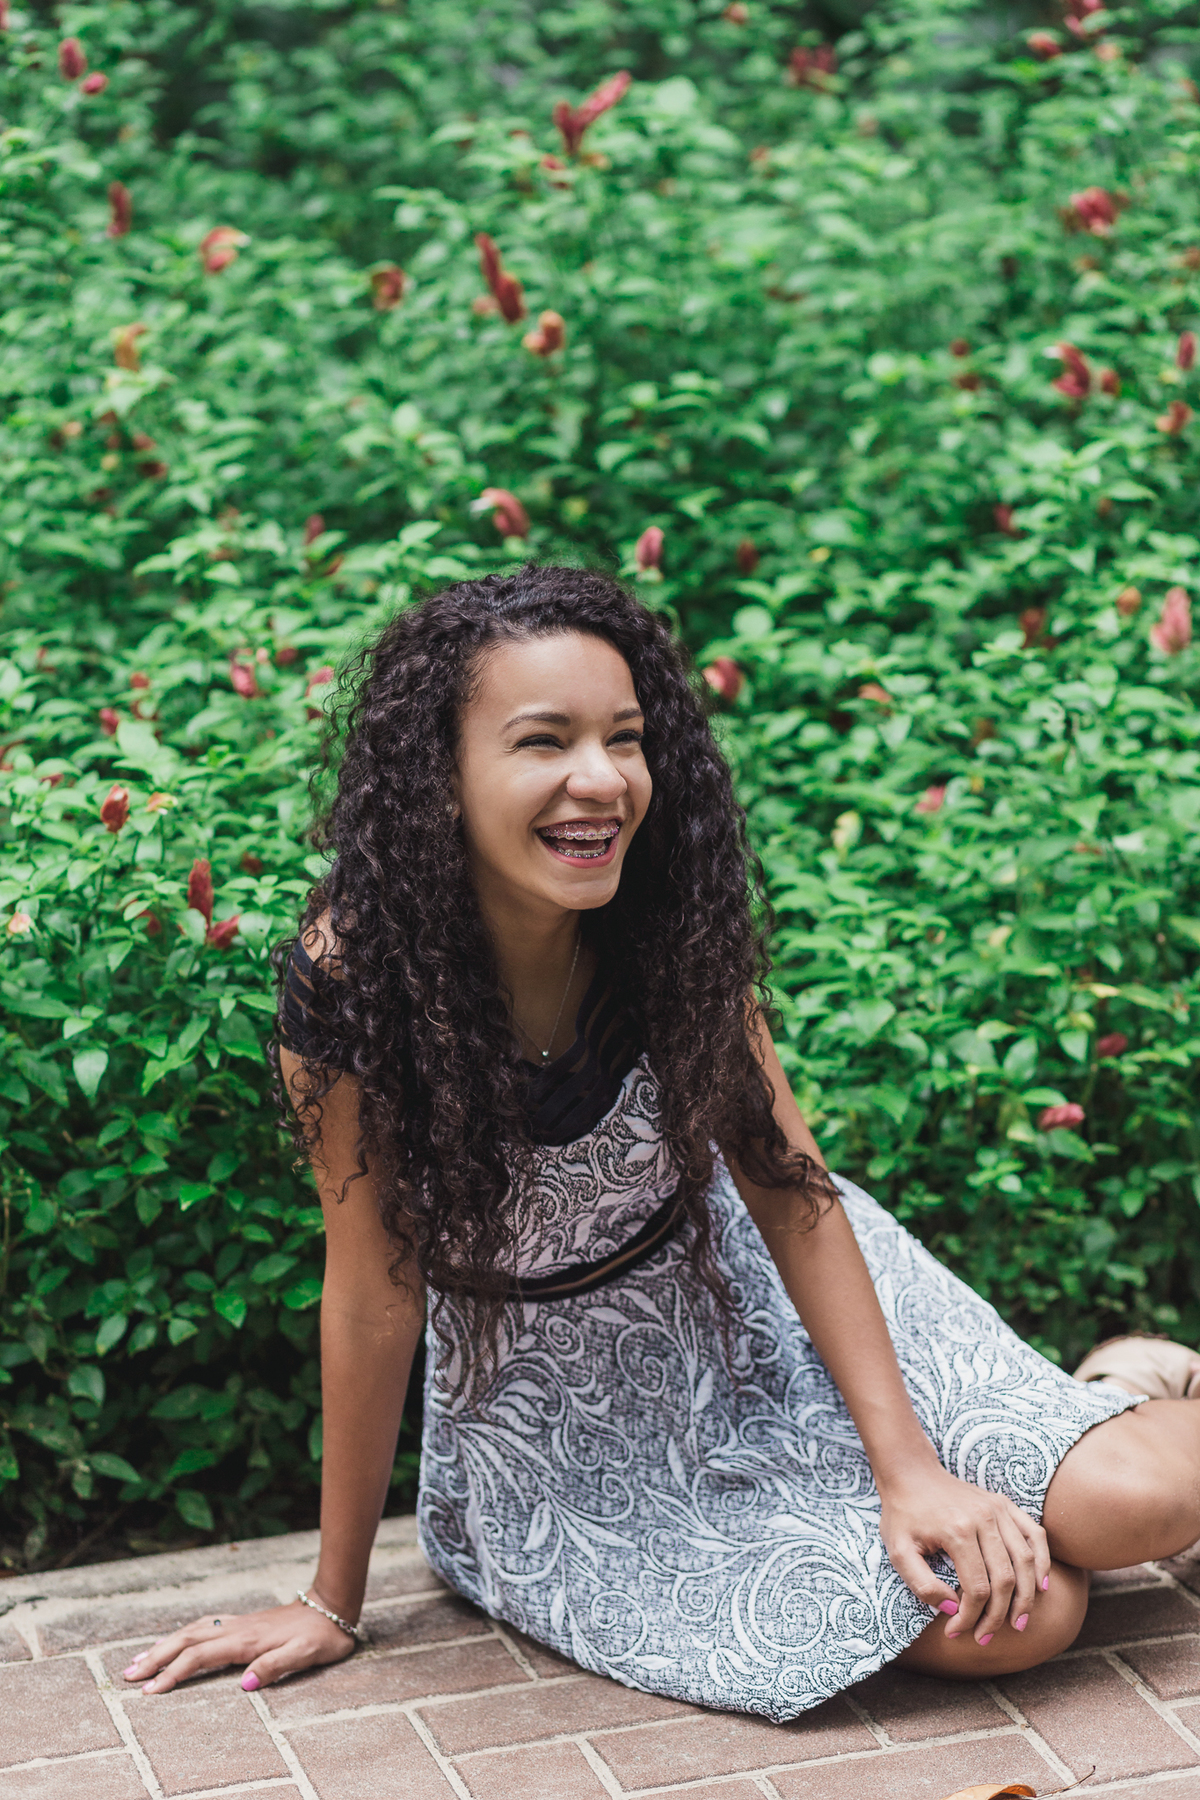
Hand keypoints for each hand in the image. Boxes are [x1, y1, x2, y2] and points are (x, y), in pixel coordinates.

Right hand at [122, 1597, 356, 1692]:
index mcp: (247, 1640)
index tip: (150, 1691)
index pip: (200, 1657)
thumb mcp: (306, 1655)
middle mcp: (237, 1629)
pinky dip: (182, 1635)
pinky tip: (174, 1642)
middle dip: (156, 1658)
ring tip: (140, 1661)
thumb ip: (276, 1666)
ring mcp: (239, 1624)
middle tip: (128, 1676)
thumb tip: (246, 1683)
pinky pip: (204, 1627)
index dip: (174, 1674)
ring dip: (164, 1645)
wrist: (333, 1605)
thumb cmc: (322, 1635)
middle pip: (187, 1641)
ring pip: (192, 1631)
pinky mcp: (243, 1623)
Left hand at [880, 1464, 1050, 1644]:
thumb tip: (953, 1608)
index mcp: (957, 1530)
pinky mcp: (1004, 1504)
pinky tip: (1041, 1586)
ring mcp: (997, 1509)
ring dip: (1026, 1598)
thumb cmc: (902, 1514)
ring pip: (1024, 1561)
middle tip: (985, 1637)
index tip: (955, 1632)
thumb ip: (922, 1585)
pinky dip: (1042, 1562)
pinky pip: (1034, 1535)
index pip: (976, 1589)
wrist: (910, 1472)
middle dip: (997, 1616)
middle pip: (1005, 1579)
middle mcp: (983, 1518)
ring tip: (1018, 1624)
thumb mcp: (898, 1551)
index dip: (970, 1618)